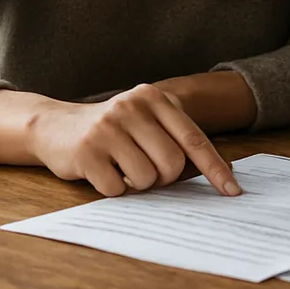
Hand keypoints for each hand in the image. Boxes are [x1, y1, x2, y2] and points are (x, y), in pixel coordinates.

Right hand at [28, 83, 240, 197]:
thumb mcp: (146, 123)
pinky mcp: (86, 152)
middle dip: (164, 178)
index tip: (233, 191)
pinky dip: (114, 189)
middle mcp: (131, 107)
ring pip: (145, 179)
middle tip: (145, 171)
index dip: (215, 168)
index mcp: (153, 98)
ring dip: (136, 184)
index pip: (193, 138)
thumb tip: (225, 173)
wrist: (56, 127)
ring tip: (120, 167)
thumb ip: (179, 140)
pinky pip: (117, 189)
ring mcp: (107, 128)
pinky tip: (101, 171)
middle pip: (171, 164)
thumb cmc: (113, 131)